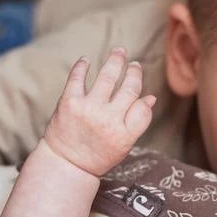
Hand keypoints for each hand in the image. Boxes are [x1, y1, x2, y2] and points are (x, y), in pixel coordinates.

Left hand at [42, 49, 155, 175]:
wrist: (65, 165)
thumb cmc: (97, 156)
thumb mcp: (123, 146)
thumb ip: (137, 123)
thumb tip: (150, 98)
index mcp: (125, 134)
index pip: (143, 108)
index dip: (142, 94)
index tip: (139, 81)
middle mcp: (108, 120)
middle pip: (128, 88)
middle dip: (133, 73)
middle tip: (134, 64)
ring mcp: (88, 110)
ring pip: (107, 78)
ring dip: (115, 62)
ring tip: (119, 52)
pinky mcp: (69, 103)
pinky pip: (78, 78)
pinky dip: (82, 67)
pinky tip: (86, 60)